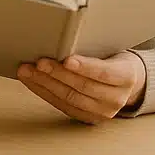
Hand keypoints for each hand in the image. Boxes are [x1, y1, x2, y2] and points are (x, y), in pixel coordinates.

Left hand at [17, 51, 146, 123]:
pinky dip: (43, 92)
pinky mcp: (87, 118)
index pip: (105, 73)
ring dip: (44, 83)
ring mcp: (102, 111)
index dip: (85, 67)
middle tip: (38, 62)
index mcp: (127, 77)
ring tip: (27, 70)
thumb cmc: (113, 58)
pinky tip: (31, 81)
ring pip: (69, 98)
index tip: (67, 60)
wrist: (126, 80)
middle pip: (83, 86)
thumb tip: (63, 36)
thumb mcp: (112, 49)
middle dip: (57, 73)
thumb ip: (94, 47)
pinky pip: (62, 106)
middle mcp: (116, 98)